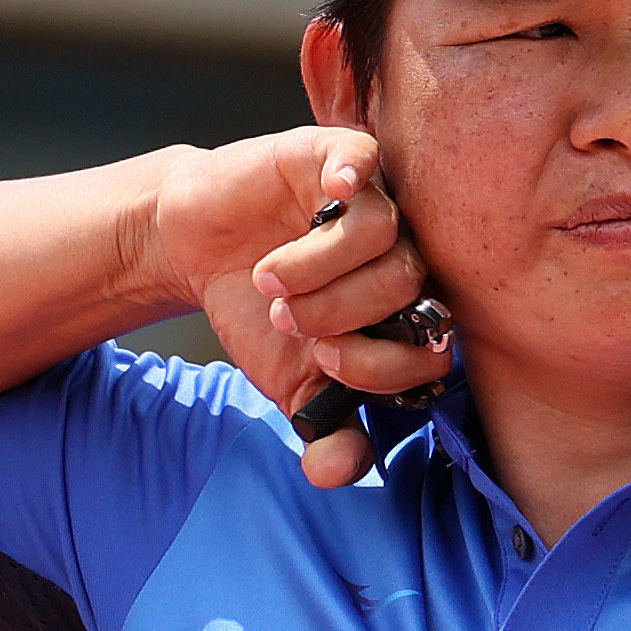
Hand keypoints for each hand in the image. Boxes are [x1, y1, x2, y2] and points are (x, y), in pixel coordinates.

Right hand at [162, 130, 450, 485]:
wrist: (198, 249)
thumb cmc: (258, 315)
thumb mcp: (289, 384)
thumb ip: (323, 430)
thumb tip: (340, 473)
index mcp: (407, 312)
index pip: (432, 343)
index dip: (381, 362)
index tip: (323, 361)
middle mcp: (403, 256)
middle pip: (407, 286)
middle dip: (340, 314)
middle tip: (286, 317)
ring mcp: (374, 202)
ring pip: (383, 233)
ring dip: (318, 266)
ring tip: (271, 277)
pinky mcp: (337, 156)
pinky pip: (364, 161)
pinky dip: (349, 178)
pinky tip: (326, 193)